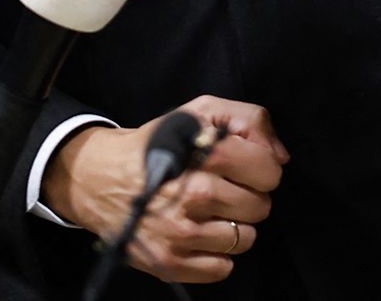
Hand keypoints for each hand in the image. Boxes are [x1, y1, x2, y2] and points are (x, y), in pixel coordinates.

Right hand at [42, 96, 288, 284]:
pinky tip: (200, 233)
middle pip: (260, 207)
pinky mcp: (169, 263)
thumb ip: (249, 120)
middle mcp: (193, 196)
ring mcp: (181, 234)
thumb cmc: (157, 143)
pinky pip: (222, 268)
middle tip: (224, 188)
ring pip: (245, 239)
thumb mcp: (200, 111)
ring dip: (233, 225)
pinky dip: (216, 253)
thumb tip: (281, 157)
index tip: (243, 166)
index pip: (268, 171)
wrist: (99, 177)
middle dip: (248, 196)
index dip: (261, 167)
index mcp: (204, 155)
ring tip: (210, 211)